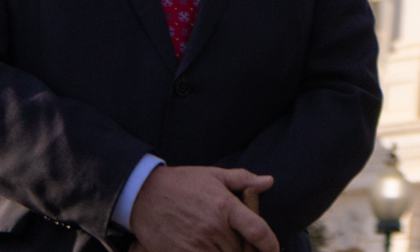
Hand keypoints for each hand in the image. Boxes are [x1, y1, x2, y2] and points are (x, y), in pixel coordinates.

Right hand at [127, 165, 276, 251]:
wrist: (144, 195)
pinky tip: (208, 251)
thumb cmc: (182, 183)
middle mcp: (213, 228)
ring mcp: (195, 243)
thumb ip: (243, 180)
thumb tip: (269, 182)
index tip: (274, 250)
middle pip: (239, 250)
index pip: (256, 229)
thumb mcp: (214, 175)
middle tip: (246, 248)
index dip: (270, 243)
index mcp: (225, 207)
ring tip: (225, 248)